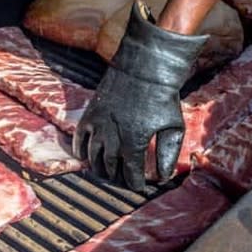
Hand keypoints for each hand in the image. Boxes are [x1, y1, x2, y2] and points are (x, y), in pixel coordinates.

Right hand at [72, 1, 206, 190]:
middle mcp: (113, 137)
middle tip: (124, 180)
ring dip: (99, 169)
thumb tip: (163, 176)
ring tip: (107, 173)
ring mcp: (99, 125)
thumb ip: (168, 154)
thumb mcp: (173, 126)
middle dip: (118, 179)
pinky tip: (87, 158)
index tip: (140, 186)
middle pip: (110, 169)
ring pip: (93, 158)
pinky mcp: (90, 114)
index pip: (131, 175)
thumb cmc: (163, 96)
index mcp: (135, 142)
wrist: (145, 66)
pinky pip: (79, 140)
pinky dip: (80, 153)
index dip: (135, 184)